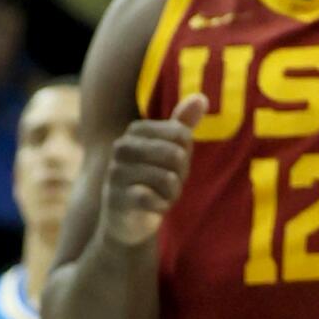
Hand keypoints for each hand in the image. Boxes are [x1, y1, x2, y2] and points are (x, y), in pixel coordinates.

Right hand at [99, 92, 206, 247]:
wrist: (127, 221)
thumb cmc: (151, 180)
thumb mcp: (168, 151)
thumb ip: (182, 124)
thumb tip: (201, 97)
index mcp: (136, 130)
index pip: (181, 135)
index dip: (184, 155)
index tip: (170, 166)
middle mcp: (122, 147)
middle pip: (176, 155)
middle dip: (179, 175)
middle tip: (166, 184)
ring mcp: (117, 172)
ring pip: (168, 179)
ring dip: (171, 194)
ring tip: (158, 195)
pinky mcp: (118, 198)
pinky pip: (155, 199)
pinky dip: (161, 206)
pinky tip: (152, 208)